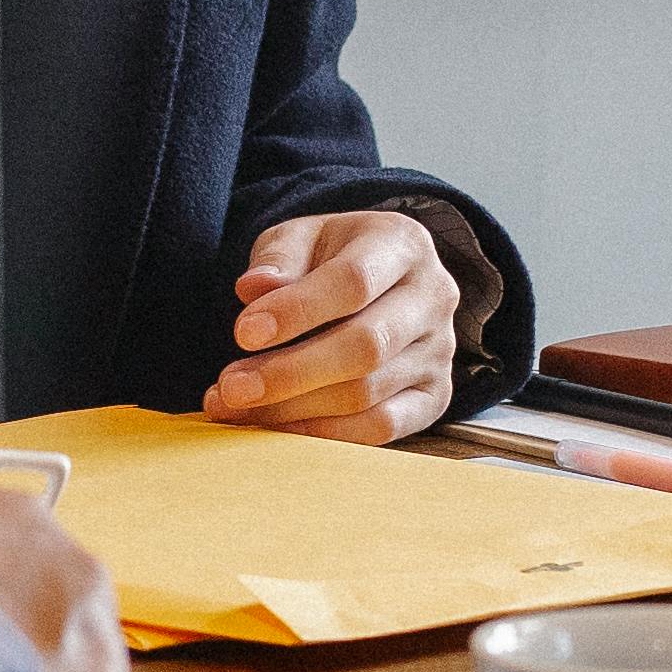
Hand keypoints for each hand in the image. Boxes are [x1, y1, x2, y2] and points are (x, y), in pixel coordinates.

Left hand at [207, 207, 456, 440]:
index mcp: (403, 245)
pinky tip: (278, 427)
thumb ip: (278, 257)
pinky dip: (323, 434)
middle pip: (365, 346)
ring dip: (294, 408)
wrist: (381, 282)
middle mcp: (432, 298)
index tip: (243, 334)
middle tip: (232, 387)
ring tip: (237, 406)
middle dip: (290, 373)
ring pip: (367, 393)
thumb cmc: (332, 258)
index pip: (353, 282)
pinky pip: (381, 428)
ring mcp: (439, 352)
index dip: (297, 311)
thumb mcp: (302, 237)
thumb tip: (254, 288)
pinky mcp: (435, 396)